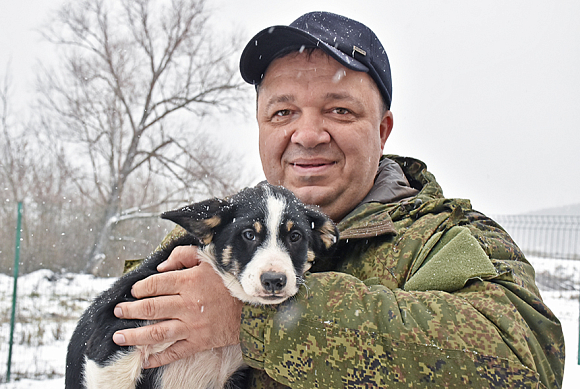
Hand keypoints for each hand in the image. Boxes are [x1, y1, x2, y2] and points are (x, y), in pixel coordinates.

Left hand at [112, 246, 243, 368]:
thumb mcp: (210, 259)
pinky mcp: (199, 342)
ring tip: (119, 337)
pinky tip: (144, 360)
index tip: (133, 291)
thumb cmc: (231, 281)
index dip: (140, 287)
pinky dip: (158, 358)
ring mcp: (192, 326)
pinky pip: (174, 352)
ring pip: (156, 332)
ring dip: (134, 336)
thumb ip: (184, 256)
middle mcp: (187, 304)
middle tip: (118, 312)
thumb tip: (161, 266)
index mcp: (189, 282)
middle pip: (150, 308)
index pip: (155, 284)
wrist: (254, 307)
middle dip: (130, 311)